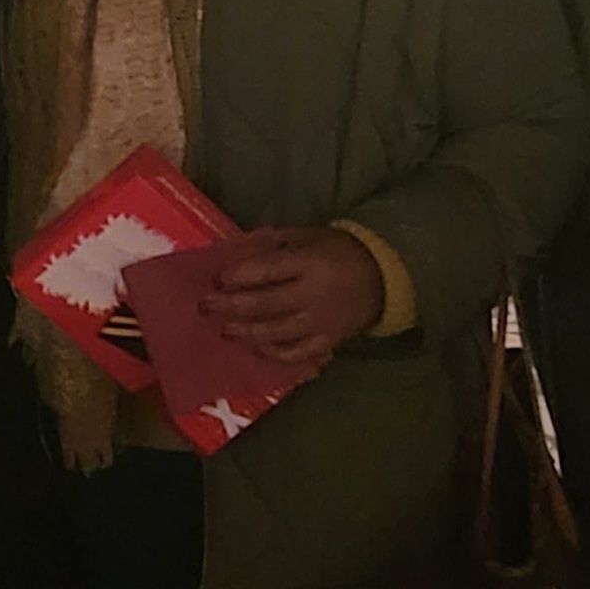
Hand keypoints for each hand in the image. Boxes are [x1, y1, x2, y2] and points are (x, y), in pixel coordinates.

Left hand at [203, 226, 384, 368]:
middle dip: (231, 306)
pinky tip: (256, 347)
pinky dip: (274, 352)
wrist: (384, 277)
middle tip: (206, 306)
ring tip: (224, 329)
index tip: (218, 278)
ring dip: (246, 331)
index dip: (239, 275)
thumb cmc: (339, 251)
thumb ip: (276, 244)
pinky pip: (297, 352)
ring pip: (276, 332)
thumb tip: (238, 253)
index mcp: (309, 263)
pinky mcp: (328, 341)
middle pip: (264, 305)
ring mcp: (320, 323)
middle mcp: (313, 295)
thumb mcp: (310, 236)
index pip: (267, 271)